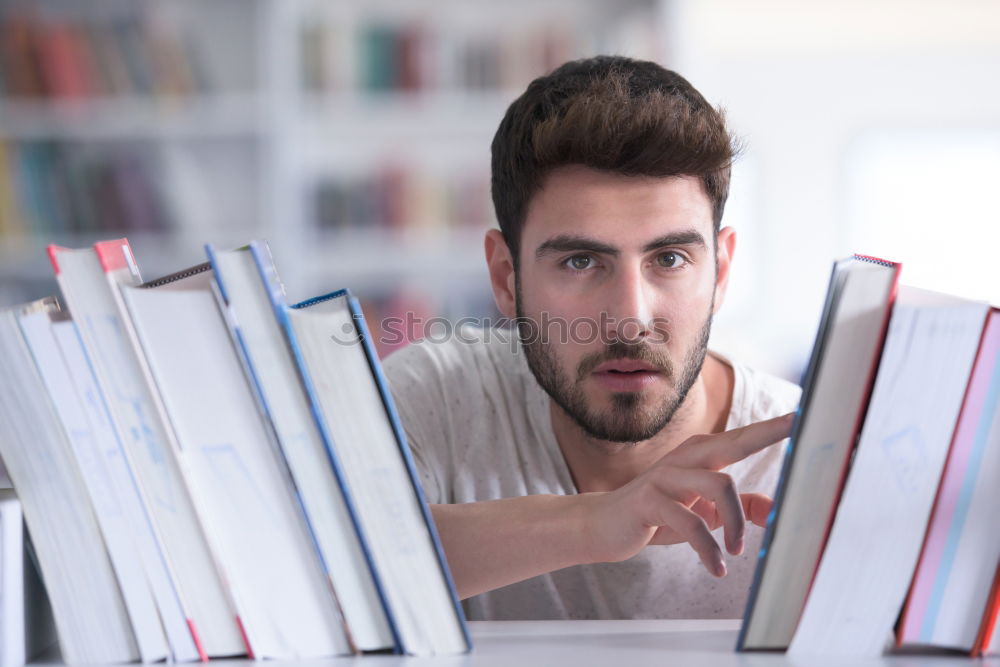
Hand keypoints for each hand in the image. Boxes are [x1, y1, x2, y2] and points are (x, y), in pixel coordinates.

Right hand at [577, 413, 792, 576]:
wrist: (603, 526)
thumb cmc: (657, 515)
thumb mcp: (703, 513)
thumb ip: (739, 509)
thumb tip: (776, 512)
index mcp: (701, 457)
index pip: (743, 438)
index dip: (773, 427)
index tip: (804, 415)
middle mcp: (685, 458)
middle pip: (734, 442)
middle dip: (767, 433)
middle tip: (797, 425)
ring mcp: (665, 476)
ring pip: (719, 485)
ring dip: (735, 525)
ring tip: (735, 552)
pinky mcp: (649, 501)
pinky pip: (690, 523)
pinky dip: (708, 550)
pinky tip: (715, 567)